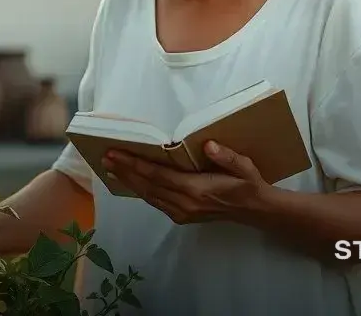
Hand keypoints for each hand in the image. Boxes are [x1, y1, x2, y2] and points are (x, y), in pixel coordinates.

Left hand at [102, 140, 269, 224]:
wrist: (255, 211)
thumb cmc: (247, 183)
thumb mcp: (244, 167)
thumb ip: (226, 157)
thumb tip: (209, 145)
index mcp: (196, 190)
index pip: (158, 175)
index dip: (135, 164)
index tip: (116, 154)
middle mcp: (184, 203)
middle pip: (147, 186)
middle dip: (125, 171)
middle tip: (105, 158)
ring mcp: (181, 212)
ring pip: (148, 195)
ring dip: (129, 181)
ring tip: (112, 168)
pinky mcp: (181, 216)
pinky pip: (155, 202)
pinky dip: (141, 190)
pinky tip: (131, 181)